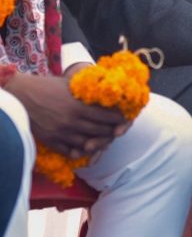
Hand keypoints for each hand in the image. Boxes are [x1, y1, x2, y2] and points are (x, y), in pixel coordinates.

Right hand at [4, 73, 126, 157]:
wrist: (22, 95)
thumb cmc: (48, 86)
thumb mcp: (72, 85)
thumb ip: (87, 92)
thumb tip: (106, 91)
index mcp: (79, 106)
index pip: (106, 116)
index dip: (118, 118)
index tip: (124, 119)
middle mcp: (72, 121)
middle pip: (100, 131)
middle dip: (112, 131)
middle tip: (118, 131)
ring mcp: (61, 133)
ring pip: (88, 144)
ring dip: (99, 143)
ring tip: (106, 140)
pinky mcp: (51, 140)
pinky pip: (70, 151)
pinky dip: (80, 152)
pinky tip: (86, 149)